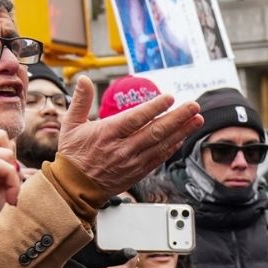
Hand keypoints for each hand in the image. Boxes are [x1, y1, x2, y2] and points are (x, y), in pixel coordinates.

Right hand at [0, 77, 23, 231]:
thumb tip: (12, 152)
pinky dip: (14, 184)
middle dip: (10, 161)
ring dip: (12, 176)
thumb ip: (1, 161)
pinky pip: (10, 166)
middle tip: (2, 185)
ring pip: (9, 152)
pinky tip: (6, 198)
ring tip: (3, 194)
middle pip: (4, 137)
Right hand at [55, 75, 203, 195]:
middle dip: (177, 118)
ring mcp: (131, 162)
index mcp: (107, 134)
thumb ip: (80, 101)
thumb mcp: (71, 125)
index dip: (154, 108)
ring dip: (181, 132)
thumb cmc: (73, 156)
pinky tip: (182, 138)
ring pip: (161, 145)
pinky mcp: (137, 173)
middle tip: (193, 107)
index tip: (169, 98)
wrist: (74, 188)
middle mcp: (122, 149)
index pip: (135, 119)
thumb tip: (83, 79)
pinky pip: (158, 159)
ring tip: (196, 120)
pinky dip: (171, 148)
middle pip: (155, 132)